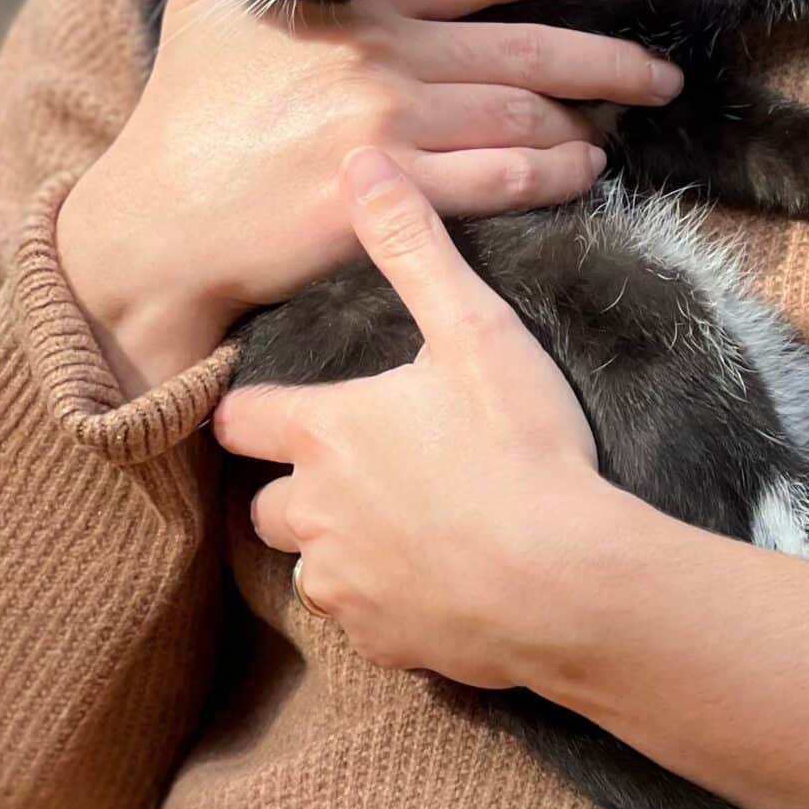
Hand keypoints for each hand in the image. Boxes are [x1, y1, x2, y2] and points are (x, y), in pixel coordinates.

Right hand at [59, 0, 682, 394]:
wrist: (154, 223)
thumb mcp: (211, 4)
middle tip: (663, 69)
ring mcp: (388, 126)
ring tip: (621, 127)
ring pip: (524, 115)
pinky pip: (501, 182)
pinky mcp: (390, 196)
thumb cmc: (181, 114)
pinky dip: (555, 176)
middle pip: (527, 46)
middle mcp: (382, 53)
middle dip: (610, 55)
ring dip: (587, 121)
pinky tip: (583, 174)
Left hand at [213, 148, 618, 685]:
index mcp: (323, 434)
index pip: (238, 418)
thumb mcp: (473, 330)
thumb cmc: (522, 446)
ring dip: (339, 545)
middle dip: (296, 484)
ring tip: (402, 520)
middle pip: (265, 502)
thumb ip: (413, 247)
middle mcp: (314, 516)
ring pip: (311, 566)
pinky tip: (438, 575)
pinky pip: (361, 620)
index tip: (272, 400)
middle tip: (356, 463)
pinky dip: (385, 599)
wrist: (570, 582)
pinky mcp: (384, 646)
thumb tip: (361, 162)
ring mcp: (346, 589)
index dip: (251, 406)